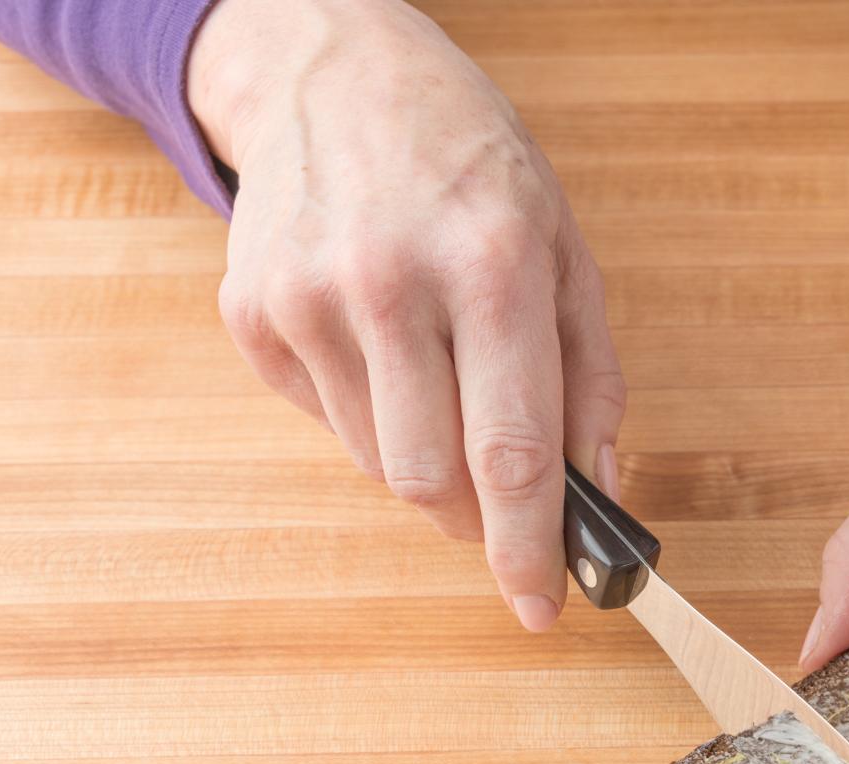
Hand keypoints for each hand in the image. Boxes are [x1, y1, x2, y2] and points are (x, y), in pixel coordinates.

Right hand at [189, 0, 623, 629]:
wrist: (336, 73)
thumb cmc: (471, 165)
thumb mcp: (565, 250)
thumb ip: (590, 378)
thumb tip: (595, 491)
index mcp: (492, 267)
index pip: (512, 452)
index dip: (529, 548)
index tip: (541, 606)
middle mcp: (392, 285)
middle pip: (434, 480)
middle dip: (479, 521)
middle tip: (503, 509)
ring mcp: (308, 300)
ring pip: (380, 465)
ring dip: (429, 469)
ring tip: (445, 392)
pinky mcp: (253, 314)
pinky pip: (328, 424)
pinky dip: (372, 419)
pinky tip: (386, 352)